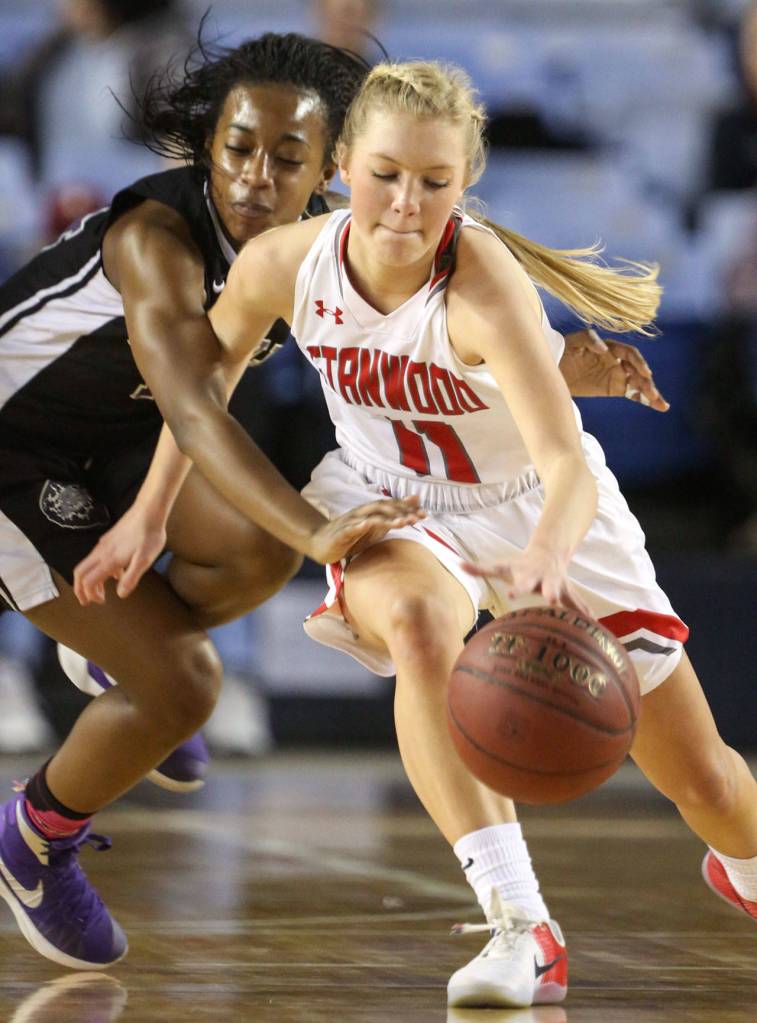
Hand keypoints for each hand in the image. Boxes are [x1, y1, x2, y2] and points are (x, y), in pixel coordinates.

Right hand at [73, 506, 166, 604]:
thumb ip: (131, 578)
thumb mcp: (145, 560)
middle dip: (80, 589)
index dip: (89, 594)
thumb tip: (120, 594)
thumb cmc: (149, 536)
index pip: (88, 581)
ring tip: (102, 591)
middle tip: (88, 601)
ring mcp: (103, 545)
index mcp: (109, 560)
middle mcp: (101, 552)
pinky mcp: (108, 539)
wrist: (149, 511)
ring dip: (91, 580)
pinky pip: (97, 558)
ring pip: (88, 565)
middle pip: (80, 573)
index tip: (99, 603)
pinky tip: (117, 573)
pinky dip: (100, 570)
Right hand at [307, 495, 425, 564]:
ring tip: (401, 522)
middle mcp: (361, 513)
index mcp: (370, 511)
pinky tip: (367, 525)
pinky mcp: (340, 533)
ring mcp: (350, 522)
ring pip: (369, 517)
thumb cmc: (350, 536)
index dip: (407, 508)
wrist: (320, 543)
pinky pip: (350, 528)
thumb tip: (413, 505)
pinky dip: (359, 526)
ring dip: (386, 519)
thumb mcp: (374, 527)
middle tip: (417, 518)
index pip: (391, 505)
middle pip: (382, 507)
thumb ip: (392, 517)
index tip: (425, 514)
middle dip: (401, 511)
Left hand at [462, 546, 590, 616]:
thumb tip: (458, 564)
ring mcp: (560, 586)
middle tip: (552, 600)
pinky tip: (598, 630)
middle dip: (551, 593)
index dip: (516, 587)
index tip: (512, 594)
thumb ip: (481, 568)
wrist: (547, 553)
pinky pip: (579, 605)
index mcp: (528, 576)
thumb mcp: (501, 565)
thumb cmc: (520, 565)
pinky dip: (587, 616)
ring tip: (586, 620)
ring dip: (576, 608)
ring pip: (569, 597)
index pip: (520, 582)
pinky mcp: (569, 592)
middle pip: (548, 587)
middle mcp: (545, 580)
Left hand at [560, 328, 668, 410]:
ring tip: (661, 404)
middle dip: (646, 382)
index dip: (638, 362)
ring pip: (638, 383)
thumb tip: (605, 349)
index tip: (644, 373)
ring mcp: (617, 375)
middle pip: (637, 370)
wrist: (553, 371)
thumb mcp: (573, 342)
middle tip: (652, 394)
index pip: (630, 354)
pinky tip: (660, 407)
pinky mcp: (614, 388)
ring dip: (650, 392)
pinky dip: (645, 399)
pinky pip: (633, 393)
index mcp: (611, 348)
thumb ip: (588, 339)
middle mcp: (618, 361)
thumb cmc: (563, 351)